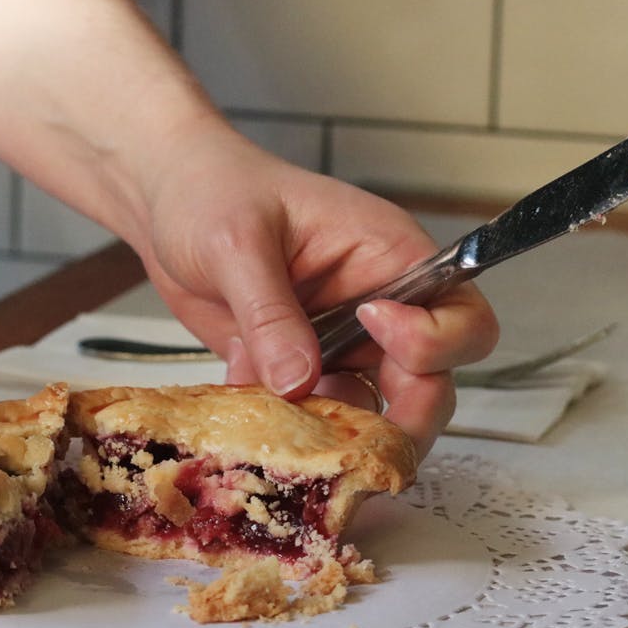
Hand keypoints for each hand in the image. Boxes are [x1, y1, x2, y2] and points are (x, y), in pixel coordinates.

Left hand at [133, 117, 498, 458]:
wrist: (166, 204)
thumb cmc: (213, 190)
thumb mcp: (237, 241)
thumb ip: (270, 312)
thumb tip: (298, 380)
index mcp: (389, 257)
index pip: (461, 317)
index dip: (433, 341)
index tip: (369, 325)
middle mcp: (380, 308)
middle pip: (432, 383)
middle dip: (404, 419)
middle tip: (353, 437)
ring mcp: (342, 345)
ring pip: (377, 415)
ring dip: (332, 430)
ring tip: (276, 408)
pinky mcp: (303, 371)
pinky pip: (315, 418)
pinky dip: (285, 424)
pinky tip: (242, 383)